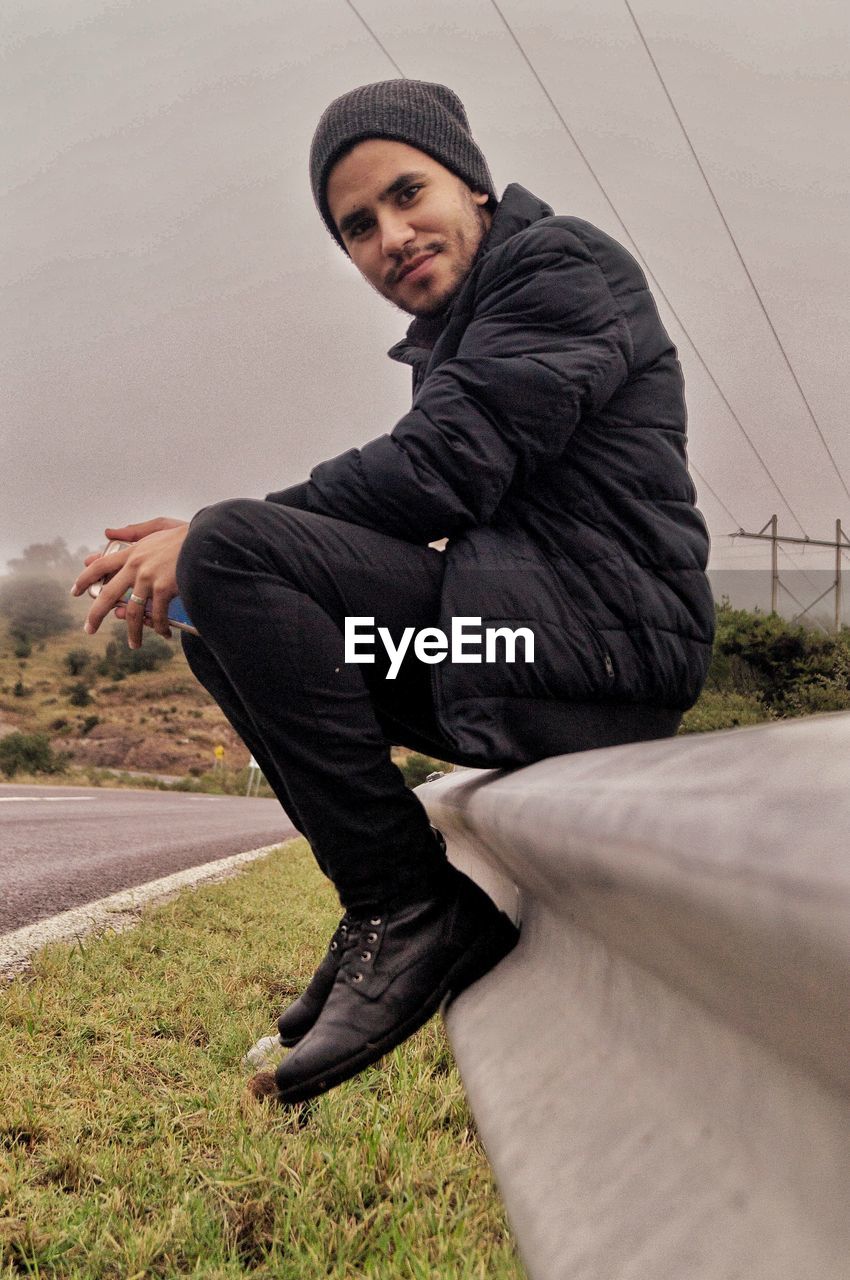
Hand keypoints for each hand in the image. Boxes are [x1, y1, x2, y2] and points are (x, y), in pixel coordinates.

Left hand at [72, 518, 189, 646]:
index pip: (101, 565)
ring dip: (133, 631)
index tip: (75, 592)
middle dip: (96, 615)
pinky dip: (160, 626)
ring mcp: (149, 578)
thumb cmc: (188, 533)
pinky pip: (157, 614)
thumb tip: (108, 532)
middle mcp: (136, 566)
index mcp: (133, 551)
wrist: (209, 540)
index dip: (85, 579)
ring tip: (134, 645)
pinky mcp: (164, 588)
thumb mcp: (159, 525)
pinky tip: (164, 634)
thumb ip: (134, 530)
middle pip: (108, 594)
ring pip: (134, 611)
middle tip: (89, 629)